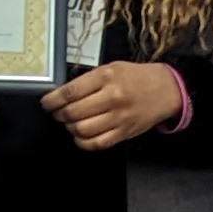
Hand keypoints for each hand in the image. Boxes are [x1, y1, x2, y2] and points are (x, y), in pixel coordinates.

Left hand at [47, 61, 188, 152]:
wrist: (166, 90)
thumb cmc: (137, 77)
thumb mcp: (112, 68)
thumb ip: (89, 81)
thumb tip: (63, 95)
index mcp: (106, 77)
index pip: (70, 92)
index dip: (52, 101)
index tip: (46, 104)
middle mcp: (112, 97)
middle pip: (73, 113)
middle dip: (59, 115)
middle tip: (57, 113)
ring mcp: (119, 117)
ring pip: (82, 130)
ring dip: (70, 128)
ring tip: (70, 123)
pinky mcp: (124, 132)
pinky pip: (96, 144)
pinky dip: (82, 142)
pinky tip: (80, 135)